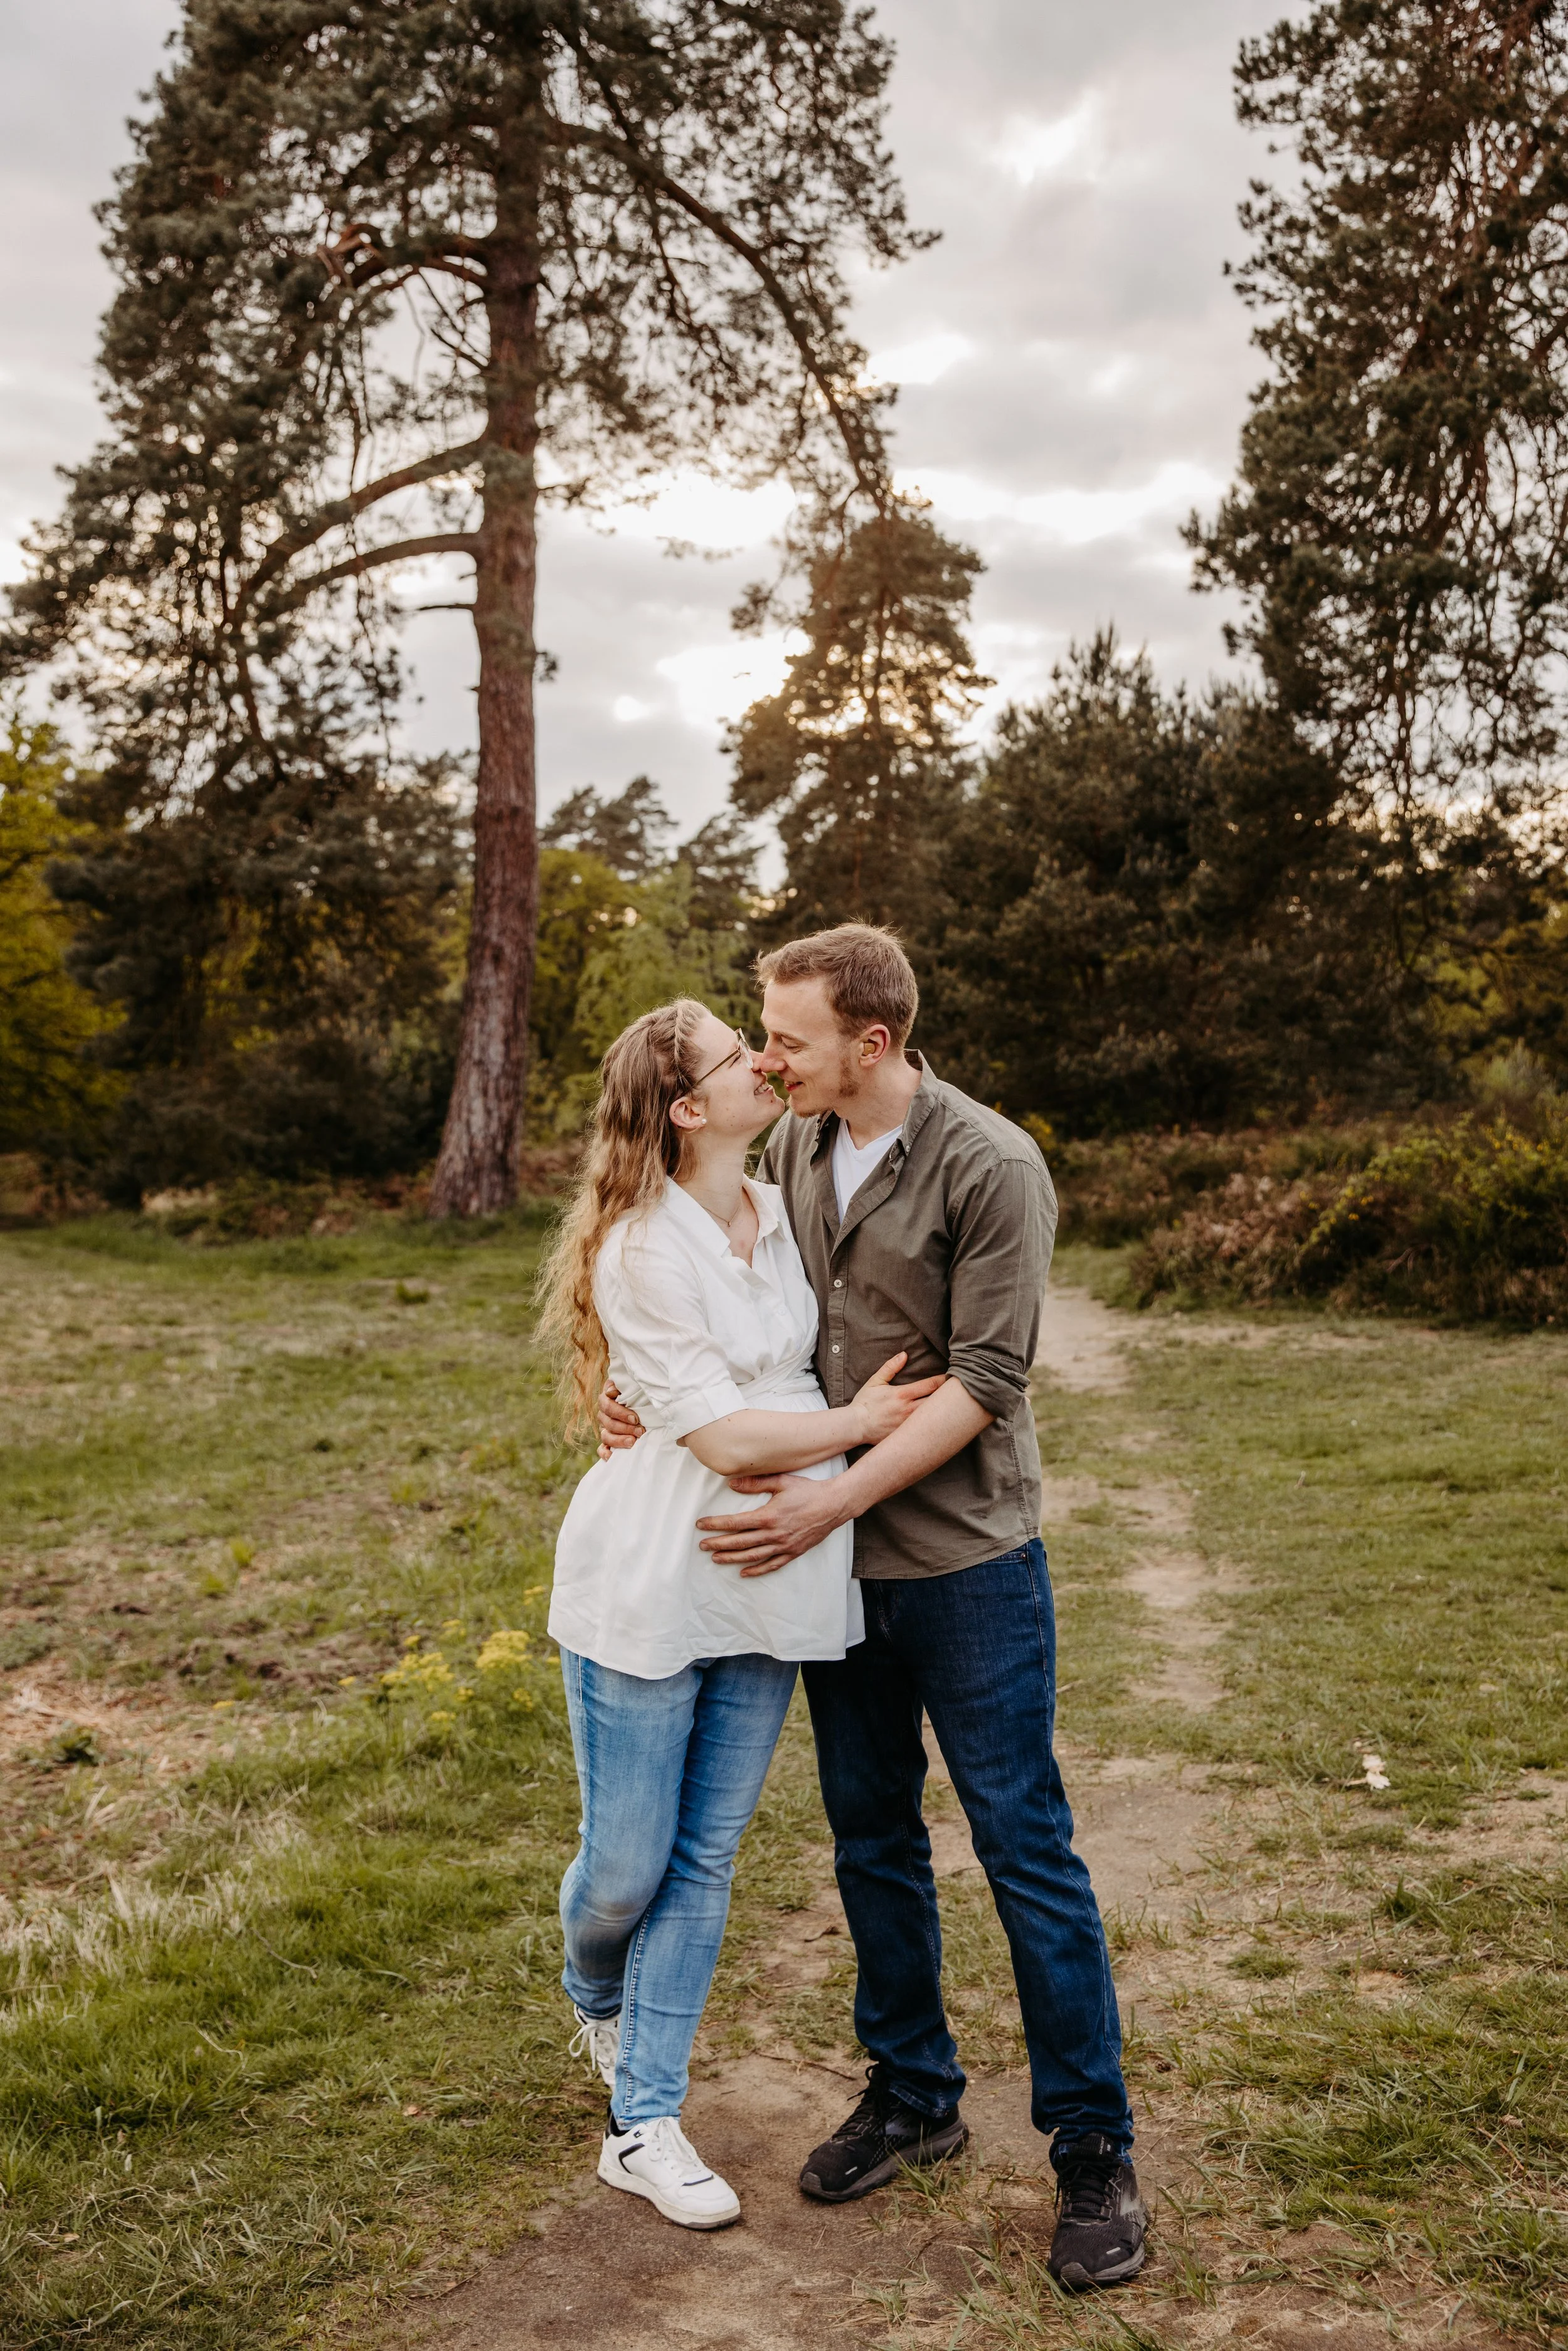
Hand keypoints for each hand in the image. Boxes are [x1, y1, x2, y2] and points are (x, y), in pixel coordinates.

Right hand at [596, 1379, 643, 1462]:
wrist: (641, 1402)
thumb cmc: (637, 1393)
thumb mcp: (631, 1386)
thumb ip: (622, 1385)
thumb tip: (612, 1391)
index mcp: (606, 1399)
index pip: (607, 1406)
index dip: (620, 1413)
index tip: (635, 1418)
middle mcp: (603, 1414)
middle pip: (608, 1423)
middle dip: (625, 1428)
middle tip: (640, 1431)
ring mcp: (604, 1428)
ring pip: (605, 1436)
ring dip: (619, 1440)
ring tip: (633, 1442)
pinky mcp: (607, 1441)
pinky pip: (601, 1449)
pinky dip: (605, 1453)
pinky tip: (613, 1456)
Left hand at [696, 1471, 845, 1577]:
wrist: (834, 1505)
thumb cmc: (808, 1491)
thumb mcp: (781, 1481)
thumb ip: (755, 1483)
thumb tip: (731, 1484)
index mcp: (768, 1516)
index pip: (735, 1523)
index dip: (715, 1525)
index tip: (701, 1525)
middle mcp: (774, 1534)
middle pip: (739, 1542)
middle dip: (718, 1544)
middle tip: (702, 1545)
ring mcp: (784, 1545)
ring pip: (752, 1556)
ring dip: (732, 1559)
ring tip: (716, 1559)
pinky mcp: (793, 1552)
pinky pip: (772, 1565)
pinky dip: (757, 1570)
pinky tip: (744, 1572)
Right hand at [849, 1352, 945, 1446]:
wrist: (856, 1426)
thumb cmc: (865, 1403)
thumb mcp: (875, 1381)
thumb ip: (890, 1367)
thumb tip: (904, 1355)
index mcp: (902, 1394)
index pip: (930, 1385)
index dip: (943, 1380)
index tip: (951, 1377)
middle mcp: (908, 1410)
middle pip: (937, 1401)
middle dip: (948, 1396)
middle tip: (958, 1392)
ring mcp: (909, 1424)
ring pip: (933, 1417)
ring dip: (943, 1411)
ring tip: (953, 1407)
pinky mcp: (907, 1435)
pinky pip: (925, 1430)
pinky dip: (933, 1426)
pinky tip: (940, 1423)